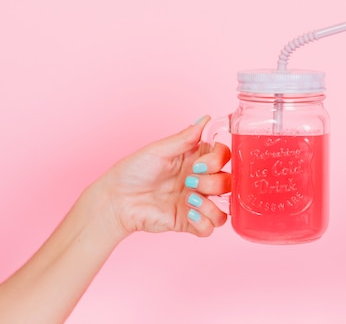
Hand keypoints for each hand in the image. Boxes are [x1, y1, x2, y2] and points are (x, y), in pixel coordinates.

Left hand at [94, 116, 231, 237]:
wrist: (116, 201)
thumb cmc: (132, 171)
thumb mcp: (159, 150)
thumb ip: (186, 137)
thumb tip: (207, 119)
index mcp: (196, 159)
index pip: (224, 156)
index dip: (218, 160)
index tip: (200, 163)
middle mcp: (200, 180)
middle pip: (228, 182)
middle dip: (213, 183)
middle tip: (190, 181)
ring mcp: (197, 202)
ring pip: (225, 207)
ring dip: (211, 204)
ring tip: (189, 201)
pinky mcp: (190, 222)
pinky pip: (211, 227)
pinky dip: (204, 221)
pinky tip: (188, 214)